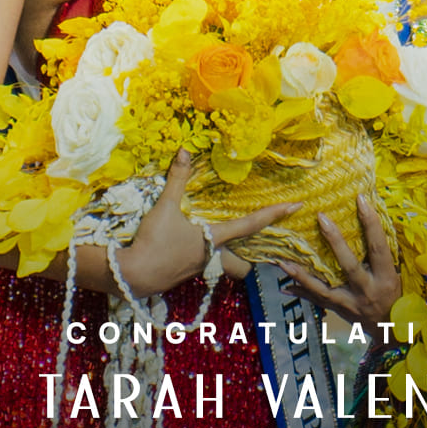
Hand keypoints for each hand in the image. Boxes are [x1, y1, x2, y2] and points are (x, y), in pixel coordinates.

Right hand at [120, 150, 301, 297]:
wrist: (130, 276)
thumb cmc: (153, 242)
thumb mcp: (165, 208)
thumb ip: (176, 179)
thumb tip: (184, 151)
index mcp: (213, 238)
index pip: (251, 224)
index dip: (274, 213)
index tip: (296, 206)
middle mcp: (211, 257)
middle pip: (243, 264)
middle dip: (253, 261)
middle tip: (266, 253)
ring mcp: (197, 270)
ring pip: (222, 267)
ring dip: (229, 260)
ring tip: (229, 250)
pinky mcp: (182, 276)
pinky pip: (202, 268)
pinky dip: (203, 260)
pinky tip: (190, 252)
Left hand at [277, 195, 400, 339]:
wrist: (391, 330)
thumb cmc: (394, 294)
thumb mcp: (395, 274)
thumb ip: (381, 253)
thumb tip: (369, 220)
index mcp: (385, 277)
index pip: (378, 246)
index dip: (371, 223)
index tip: (360, 200)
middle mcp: (367, 290)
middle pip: (349, 264)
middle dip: (335, 241)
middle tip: (321, 217)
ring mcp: (350, 303)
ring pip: (323, 288)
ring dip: (303, 275)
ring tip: (284, 261)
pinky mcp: (338, 311)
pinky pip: (317, 300)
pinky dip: (301, 292)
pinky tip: (285, 285)